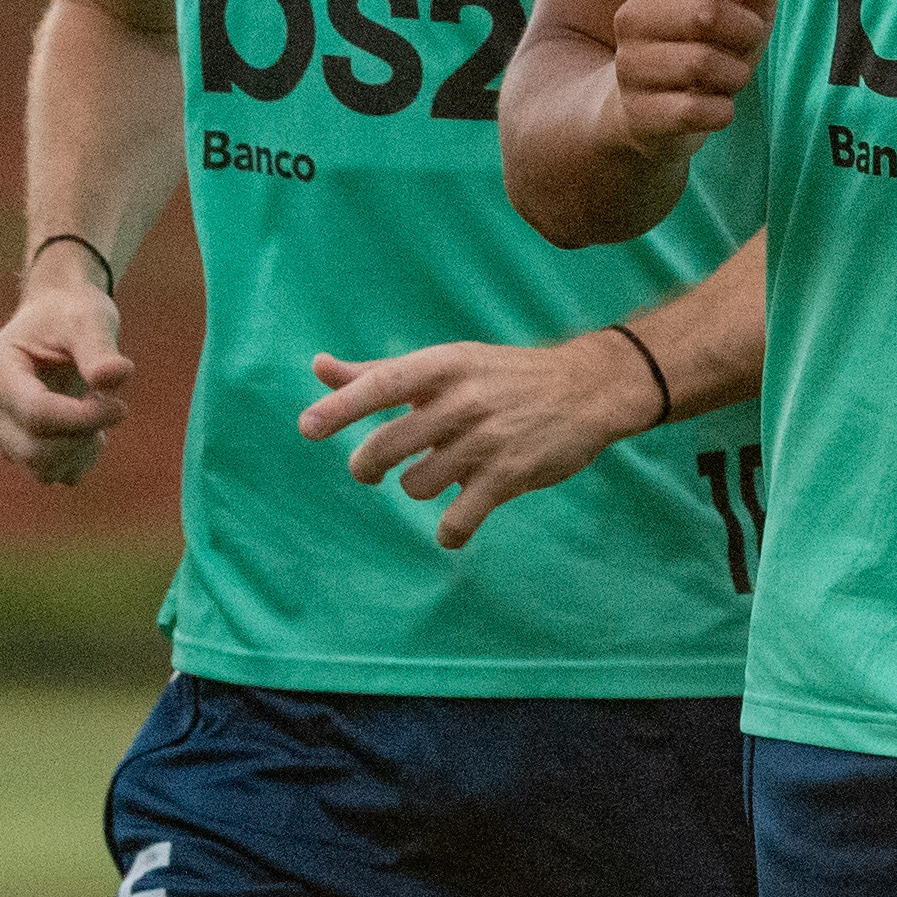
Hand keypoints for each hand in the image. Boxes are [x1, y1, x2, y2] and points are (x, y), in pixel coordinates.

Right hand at [0, 265, 131, 486]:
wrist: (59, 317)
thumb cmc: (72, 313)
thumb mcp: (90, 318)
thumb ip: (101, 347)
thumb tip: (117, 376)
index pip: (35, 412)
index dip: (83, 418)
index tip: (121, 405)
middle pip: (33, 448)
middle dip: (82, 435)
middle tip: (113, 406)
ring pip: (39, 466)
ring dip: (81, 450)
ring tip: (102, 413)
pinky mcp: (12, 443)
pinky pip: (46, 472)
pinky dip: (77, 459)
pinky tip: (92, 431)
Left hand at [299, 337, 656, 548]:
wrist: (588, 389)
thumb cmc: (502, 376)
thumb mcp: (446, 363)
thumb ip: (379, 372)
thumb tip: (318, 368)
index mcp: (444, 365)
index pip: (383, 384)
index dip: (342, 407)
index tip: (307, 428)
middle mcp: (465, 399)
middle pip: (389, 445)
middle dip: (368, 466)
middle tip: (371, 470)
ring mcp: (488, 439)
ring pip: (418, 485)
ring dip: (418, 488)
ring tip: (438, 477)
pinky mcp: (510, 475)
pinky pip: (458, 520)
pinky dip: (449, 533)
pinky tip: (453, 528)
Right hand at [612, 0, 795, 155]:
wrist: (652, 109)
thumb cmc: (705, 43)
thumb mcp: (737, 1)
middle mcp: (631, 16)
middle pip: (706, 13)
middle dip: (747, 32)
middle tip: (749, 43)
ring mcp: (629, 65)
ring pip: (703, 64)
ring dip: (736, 74)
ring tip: (731, 75)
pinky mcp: (637, 112)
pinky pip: (697, 109)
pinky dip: (722, 110)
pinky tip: (717, 106)